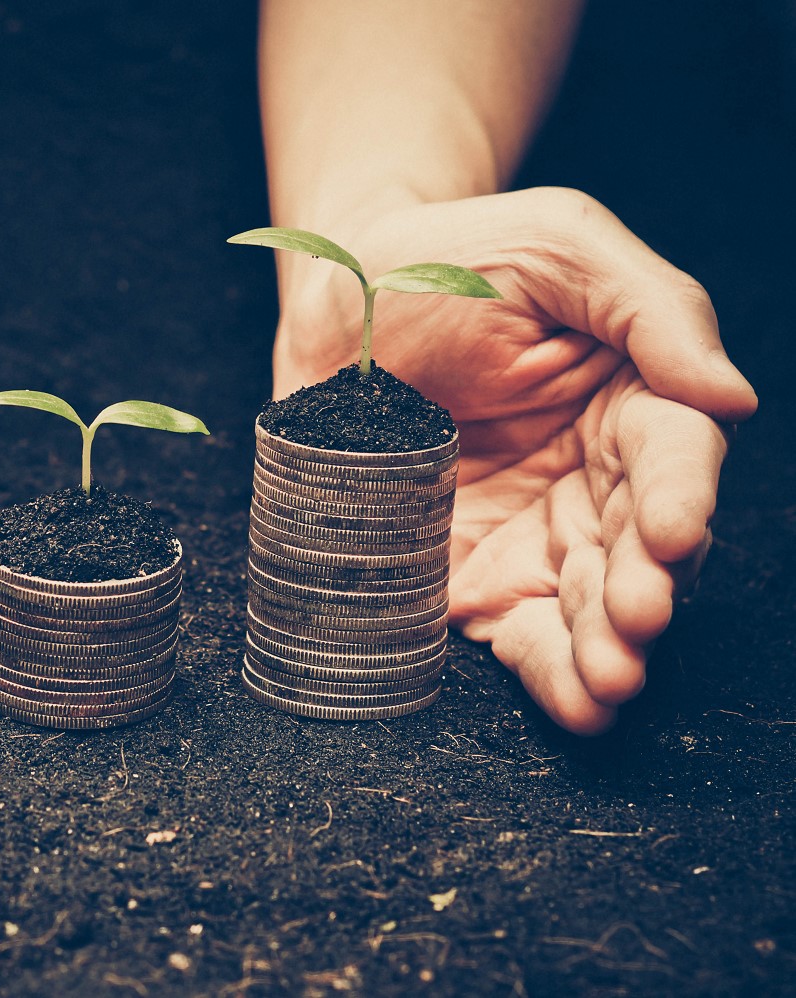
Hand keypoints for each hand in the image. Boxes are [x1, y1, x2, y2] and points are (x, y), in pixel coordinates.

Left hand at [271, 187, 757, 732]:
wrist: (336, 297)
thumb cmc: (452, 257)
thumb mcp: (559, 246)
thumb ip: (651, 310)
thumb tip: (729, 397)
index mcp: (632, 397)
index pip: (673, 457)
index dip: (678, 499)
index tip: (671, 534)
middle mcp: (593, 477)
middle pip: (638, 548)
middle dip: (642, 592)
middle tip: (633, 622)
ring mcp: (532, 533)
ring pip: (587, 605)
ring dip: (604, 649)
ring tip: (608, 683)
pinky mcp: (471, 572)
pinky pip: (516, 630)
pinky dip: (546, 673)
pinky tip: (574, 704)